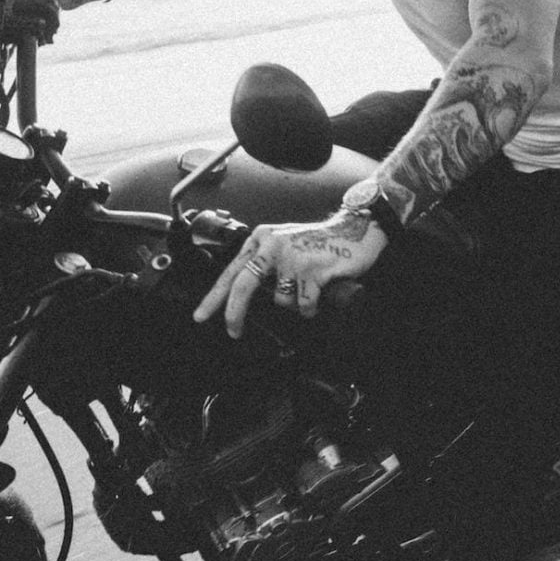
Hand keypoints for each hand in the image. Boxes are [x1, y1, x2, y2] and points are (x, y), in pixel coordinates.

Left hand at [193, 211, 387, 337]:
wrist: (358, 230)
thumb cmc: (322, 241)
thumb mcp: (286, 244)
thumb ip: (266, 263)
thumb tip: (245, 295)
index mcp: (263, 238)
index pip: (232, 271)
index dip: (215, 297)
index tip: (202, 315)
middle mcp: (274, 245)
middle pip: (244, 286)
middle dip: (235, 313)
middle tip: (234, 330)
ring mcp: (293, 257)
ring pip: (281, 300)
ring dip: (294, 303)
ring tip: (309, 287)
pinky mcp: (312, 270)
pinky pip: (303, 304)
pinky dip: (311, 305)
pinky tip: (320, 291)